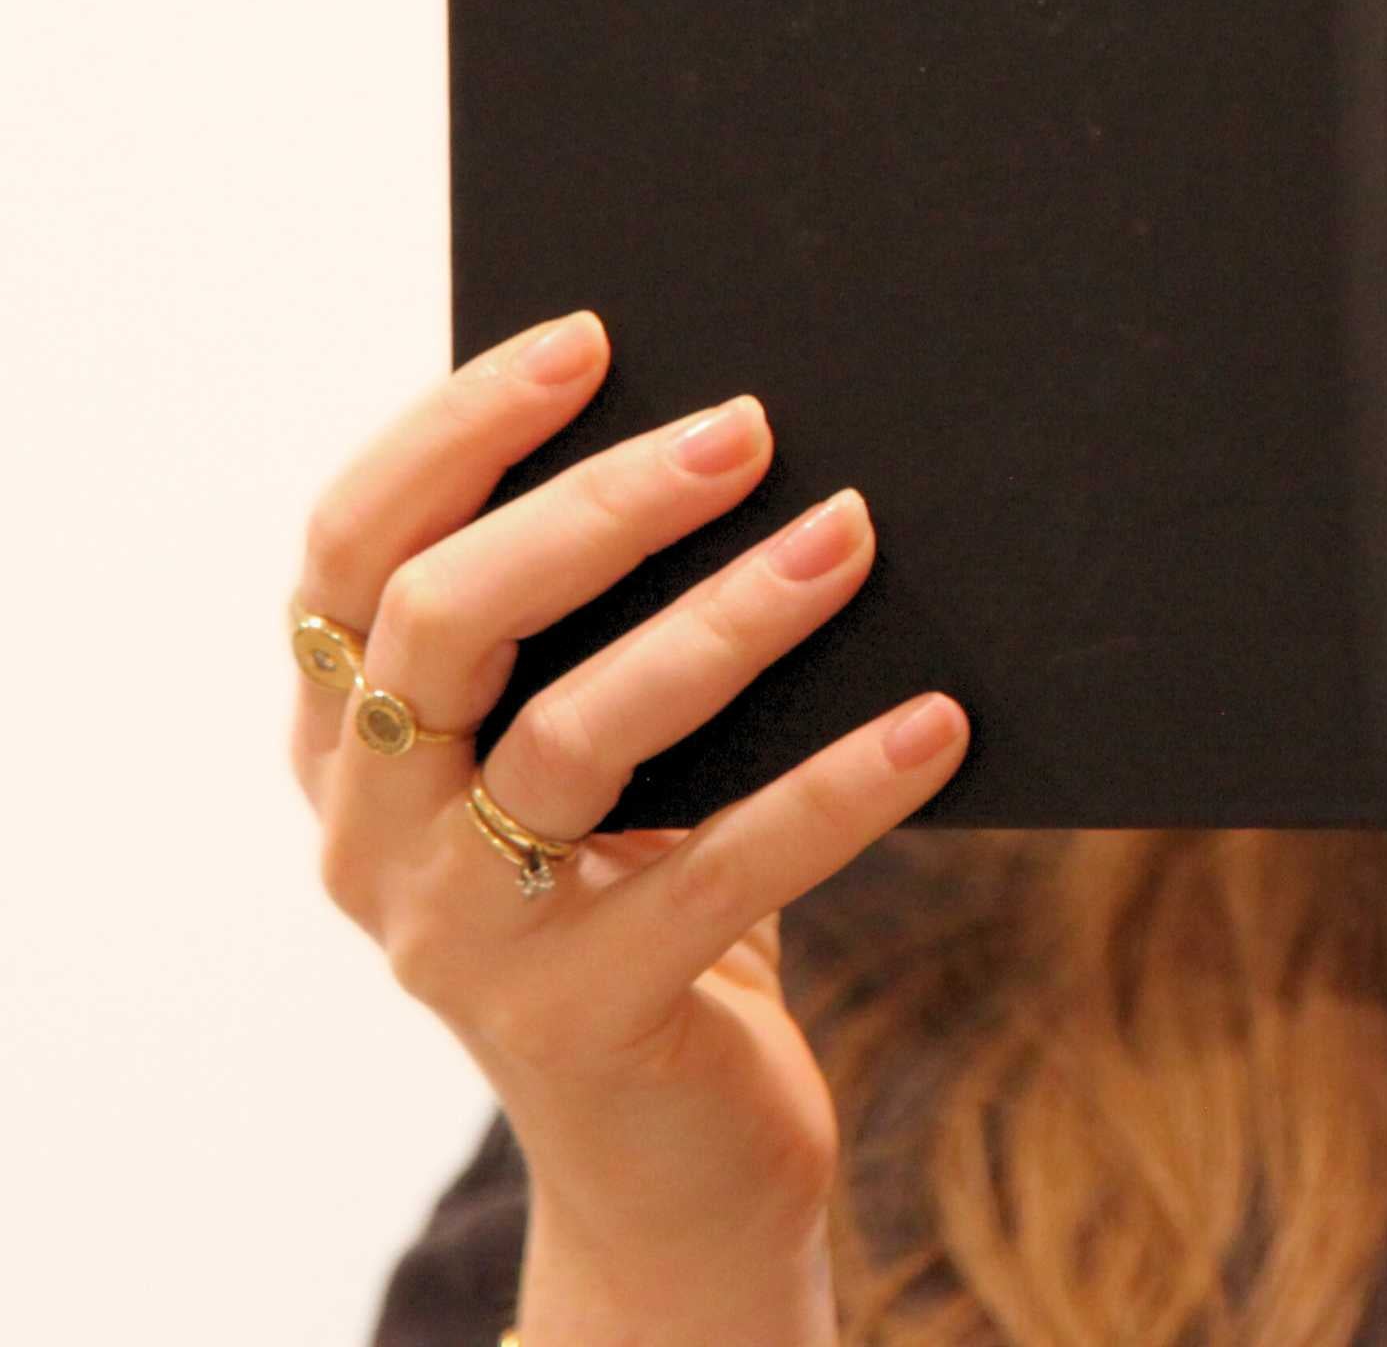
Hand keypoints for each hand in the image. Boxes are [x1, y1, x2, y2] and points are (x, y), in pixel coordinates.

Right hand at [289, 309, 971, 1336]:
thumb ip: (613, 610)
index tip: (591, 336)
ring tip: (853, 534)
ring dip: (724, 623)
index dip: (457, 429)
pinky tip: (940, 722)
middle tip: (749, 424)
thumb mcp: (603, 739)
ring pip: (572, 738)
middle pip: (444, 620)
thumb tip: (754, 416)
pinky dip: (837, 787)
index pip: (349, 549)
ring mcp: (457, 940)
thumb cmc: (655, 873)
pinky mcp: (576, 1025)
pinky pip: (717, 876)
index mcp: (347, 734)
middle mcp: (368, 833)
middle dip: (601, 505)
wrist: (676, 1150)